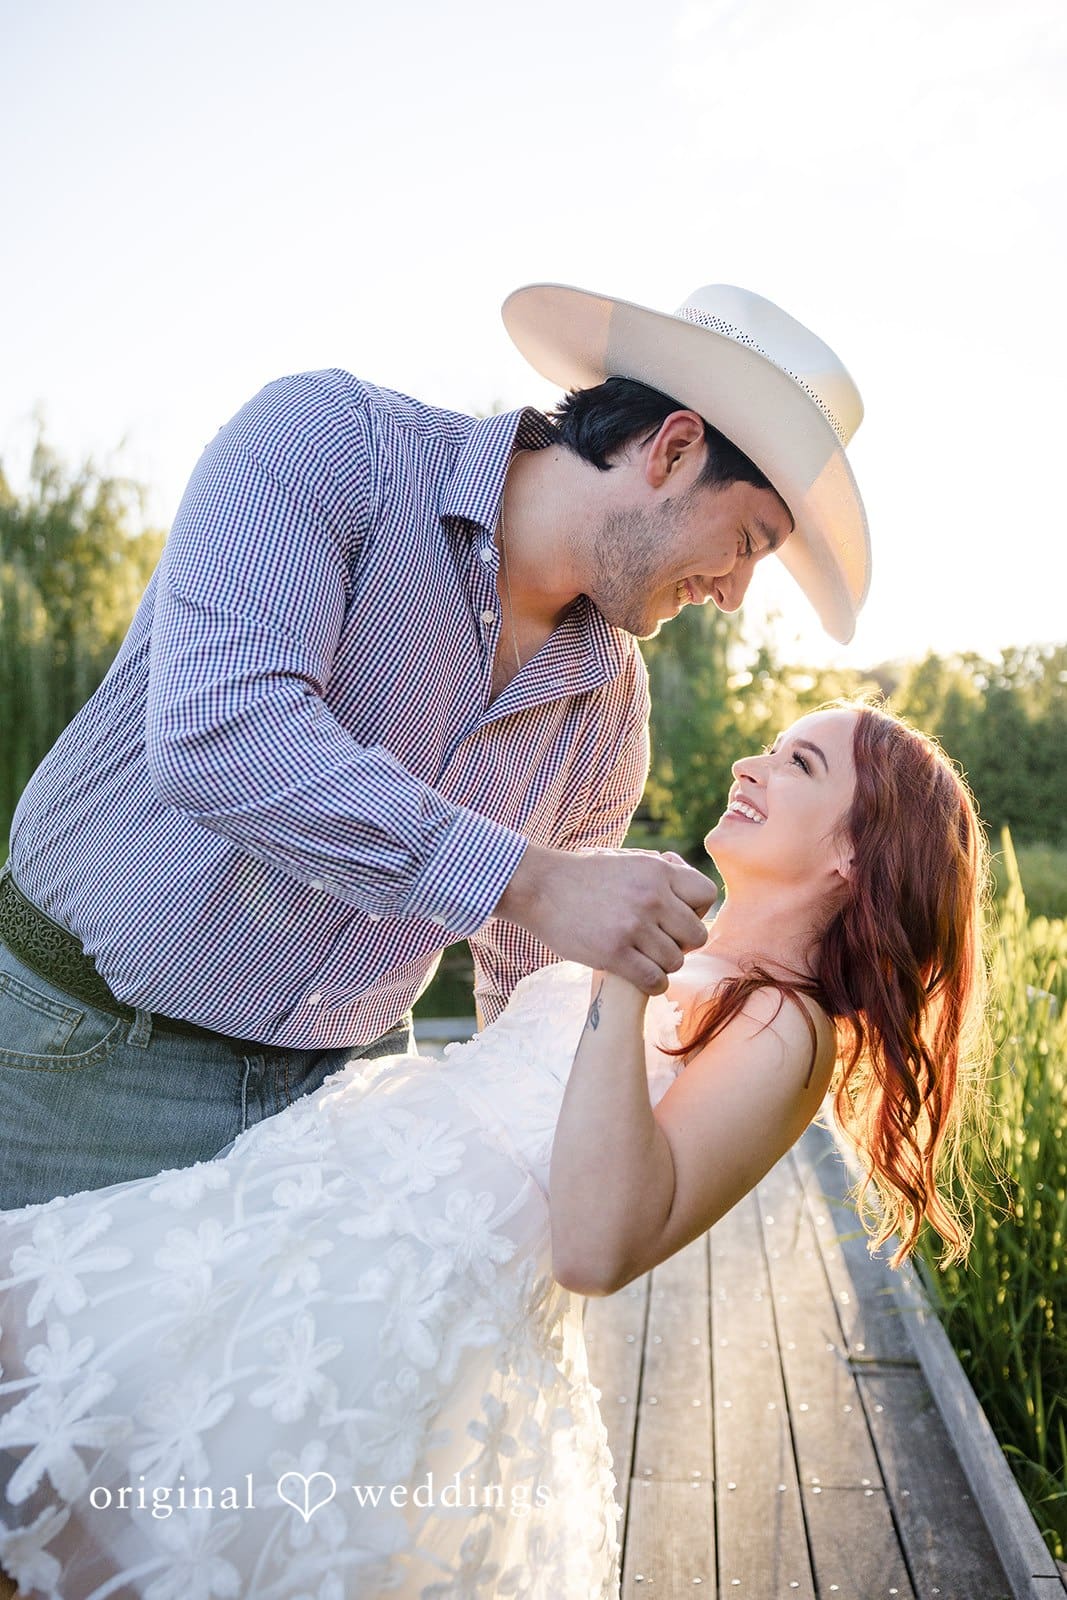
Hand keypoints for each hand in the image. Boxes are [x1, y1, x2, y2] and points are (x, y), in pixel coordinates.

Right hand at [494, 844, 715, 994]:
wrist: (540, 887)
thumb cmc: (584, 876)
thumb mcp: (626, 859)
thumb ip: (660, 869)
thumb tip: (688, 878)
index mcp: (657, 871)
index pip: (706, 896)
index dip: (697, 910)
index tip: (676, 918)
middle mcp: (652, 897)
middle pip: (697, 935)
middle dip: (682, 944)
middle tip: (661, 944)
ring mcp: (633, 926)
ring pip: (676, 961)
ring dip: (663, 965)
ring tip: (646, 959)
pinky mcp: (614, 953)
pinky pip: (654, 980)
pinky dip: (653, 984)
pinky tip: (640, 977)